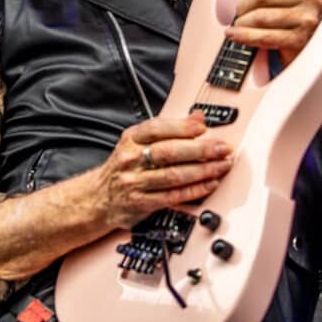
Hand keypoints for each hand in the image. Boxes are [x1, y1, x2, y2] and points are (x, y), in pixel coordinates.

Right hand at [95, 111, 232, 230]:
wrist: (98, 198)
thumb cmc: (125, 167)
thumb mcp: (139, 141)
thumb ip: (169, 129)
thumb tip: (198, 117)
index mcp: (131, 139)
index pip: (157, 128)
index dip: (182, 128)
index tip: (203, 128)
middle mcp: (131, 159)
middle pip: (169, 152)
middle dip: (200, 150)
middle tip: (222, 149)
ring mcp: (135, 182)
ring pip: (173, 176)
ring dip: (203, 171)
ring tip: (222, 166)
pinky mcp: (141, 203)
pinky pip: (173, 196)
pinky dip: (195, 190)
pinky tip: (210, 184)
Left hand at [221, 0, 321, 66]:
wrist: (308, 45)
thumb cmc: (292, 13)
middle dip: (244, 5)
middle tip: (239, 13)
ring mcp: (308, 19)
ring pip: (261, 16)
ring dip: (242, 22)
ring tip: (238, 25)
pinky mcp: (300, 41)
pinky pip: (265, 37)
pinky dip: (246, 36)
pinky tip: (235, 35)